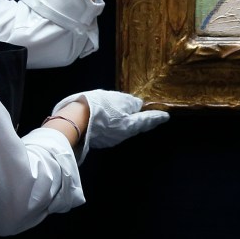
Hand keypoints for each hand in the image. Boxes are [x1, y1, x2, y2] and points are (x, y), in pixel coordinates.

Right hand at [53, 90, 167, 149]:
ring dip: (133, 124)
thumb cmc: (97, 106)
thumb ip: (130, 103)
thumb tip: (138, 106)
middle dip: (146, 122)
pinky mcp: (100, 139)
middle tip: (155, 118)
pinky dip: (120, 125)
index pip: (147, 120)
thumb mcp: (117, 99)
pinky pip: (115, 131)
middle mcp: (123, 135)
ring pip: (126, 130)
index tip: (166, 116)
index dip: (157, 117)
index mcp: (130, 125)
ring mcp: (111, 139)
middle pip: (138, 127)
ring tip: (138, 117)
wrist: (73, 121)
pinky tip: (118, 121)